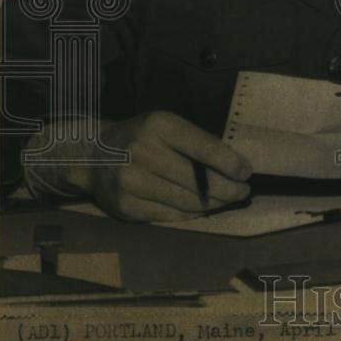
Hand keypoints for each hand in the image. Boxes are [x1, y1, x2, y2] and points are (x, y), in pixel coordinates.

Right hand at [68, 111, 250, 221]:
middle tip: (242, 191)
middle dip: (229, 189)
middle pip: (200, 181)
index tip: (246, 173)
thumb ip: (196, 142)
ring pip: (188, 202)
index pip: (205, 148)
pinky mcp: (127, 206)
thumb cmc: (141, 137)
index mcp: (159, 125)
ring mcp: (132, 181)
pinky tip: (202, 208)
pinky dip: (192, 214)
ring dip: (214, 204)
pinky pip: (172, 216)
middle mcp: (143, 151)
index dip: (231, 164)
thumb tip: (236, 168)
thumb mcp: (167, 126)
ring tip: (226, 200)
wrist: (94, 155)